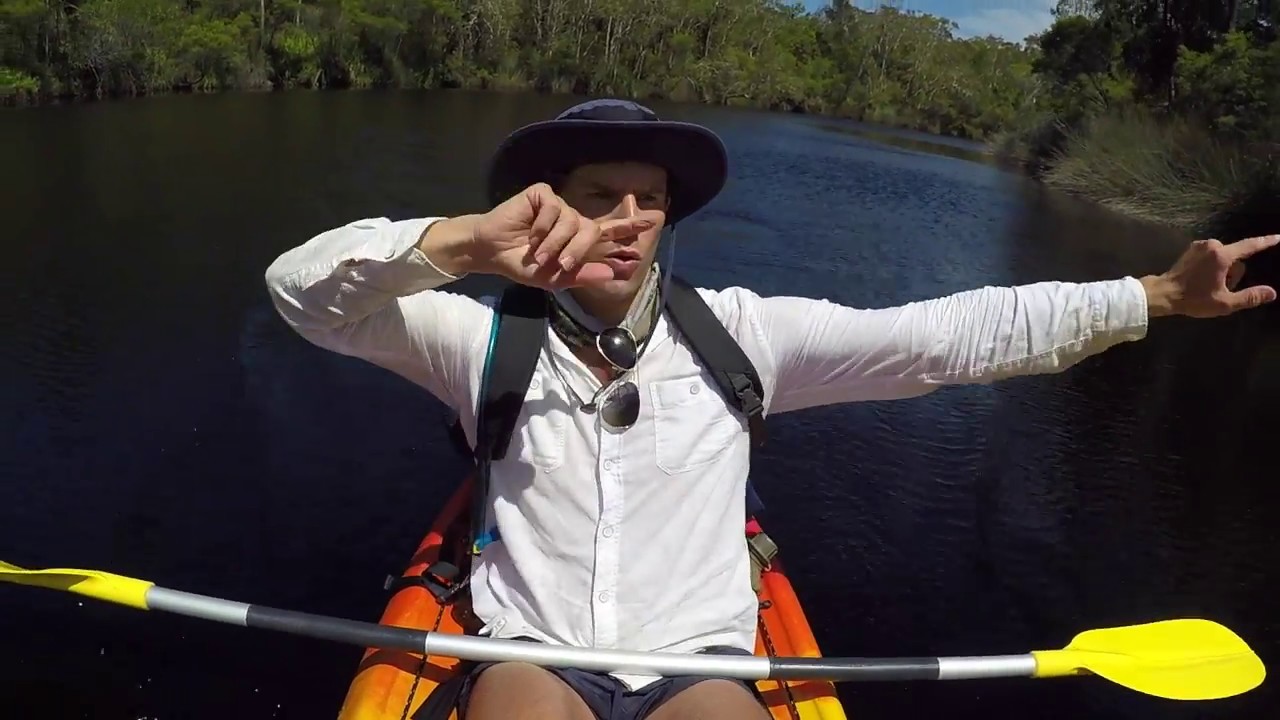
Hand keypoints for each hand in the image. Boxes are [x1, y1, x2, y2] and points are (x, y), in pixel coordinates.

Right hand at [468, 183, 662, 289]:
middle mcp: (573, 220)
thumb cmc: (523, 265)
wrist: (493, 253)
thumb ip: (583, 276)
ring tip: (539, 254)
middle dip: (580, 249)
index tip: (651, 223)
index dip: (628, 228)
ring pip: (573, 222)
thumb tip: (613, 274)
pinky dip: (542, 227)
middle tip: (562, 264)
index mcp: (578, 241)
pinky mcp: (543, 195)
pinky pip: (554, 210)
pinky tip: (529, 233)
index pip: (609, 233)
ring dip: (554, 243)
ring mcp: (559, 206)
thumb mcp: (555, 278)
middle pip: (593, 230)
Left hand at [1142, 234, 1279, 317]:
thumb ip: (1250, 297)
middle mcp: (1212, 245)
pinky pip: (1212, 256)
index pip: (1251, 245)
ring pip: (1224, 257)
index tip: (1278, 237)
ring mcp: (1200, 245)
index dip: (1266, 242)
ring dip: (1223, 270)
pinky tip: (1201, 279)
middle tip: (1219, 289)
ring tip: (1208, 286)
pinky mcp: (1192, 249)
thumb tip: (1272, 292)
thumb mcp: (1225, 303)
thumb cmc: (1193, 299)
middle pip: (1236, 258)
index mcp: (1222, 255)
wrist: (1163, 294)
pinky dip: (1212, 266)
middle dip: (1233, 273)